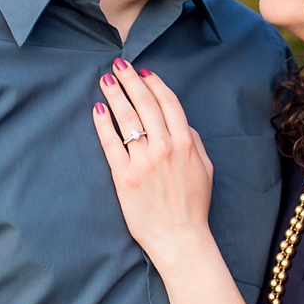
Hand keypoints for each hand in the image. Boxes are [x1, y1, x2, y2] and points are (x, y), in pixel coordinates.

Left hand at [92, 61, 214, 265]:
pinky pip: (110, 143)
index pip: (168, 103)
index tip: (143, 72)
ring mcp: (143, 162)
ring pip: (126, 118)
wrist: (180, 238)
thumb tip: (180, 122)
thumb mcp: (205, 168)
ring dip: (115, 95)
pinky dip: (103, 123)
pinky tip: (98, 109)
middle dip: (130, 80)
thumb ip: (194, 141)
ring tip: (105, 80)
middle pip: (145, 104)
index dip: (154, 84)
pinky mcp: (124, 177)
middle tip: (118, 65)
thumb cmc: (194, 205)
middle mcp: (164, 148)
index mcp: (186, 143)